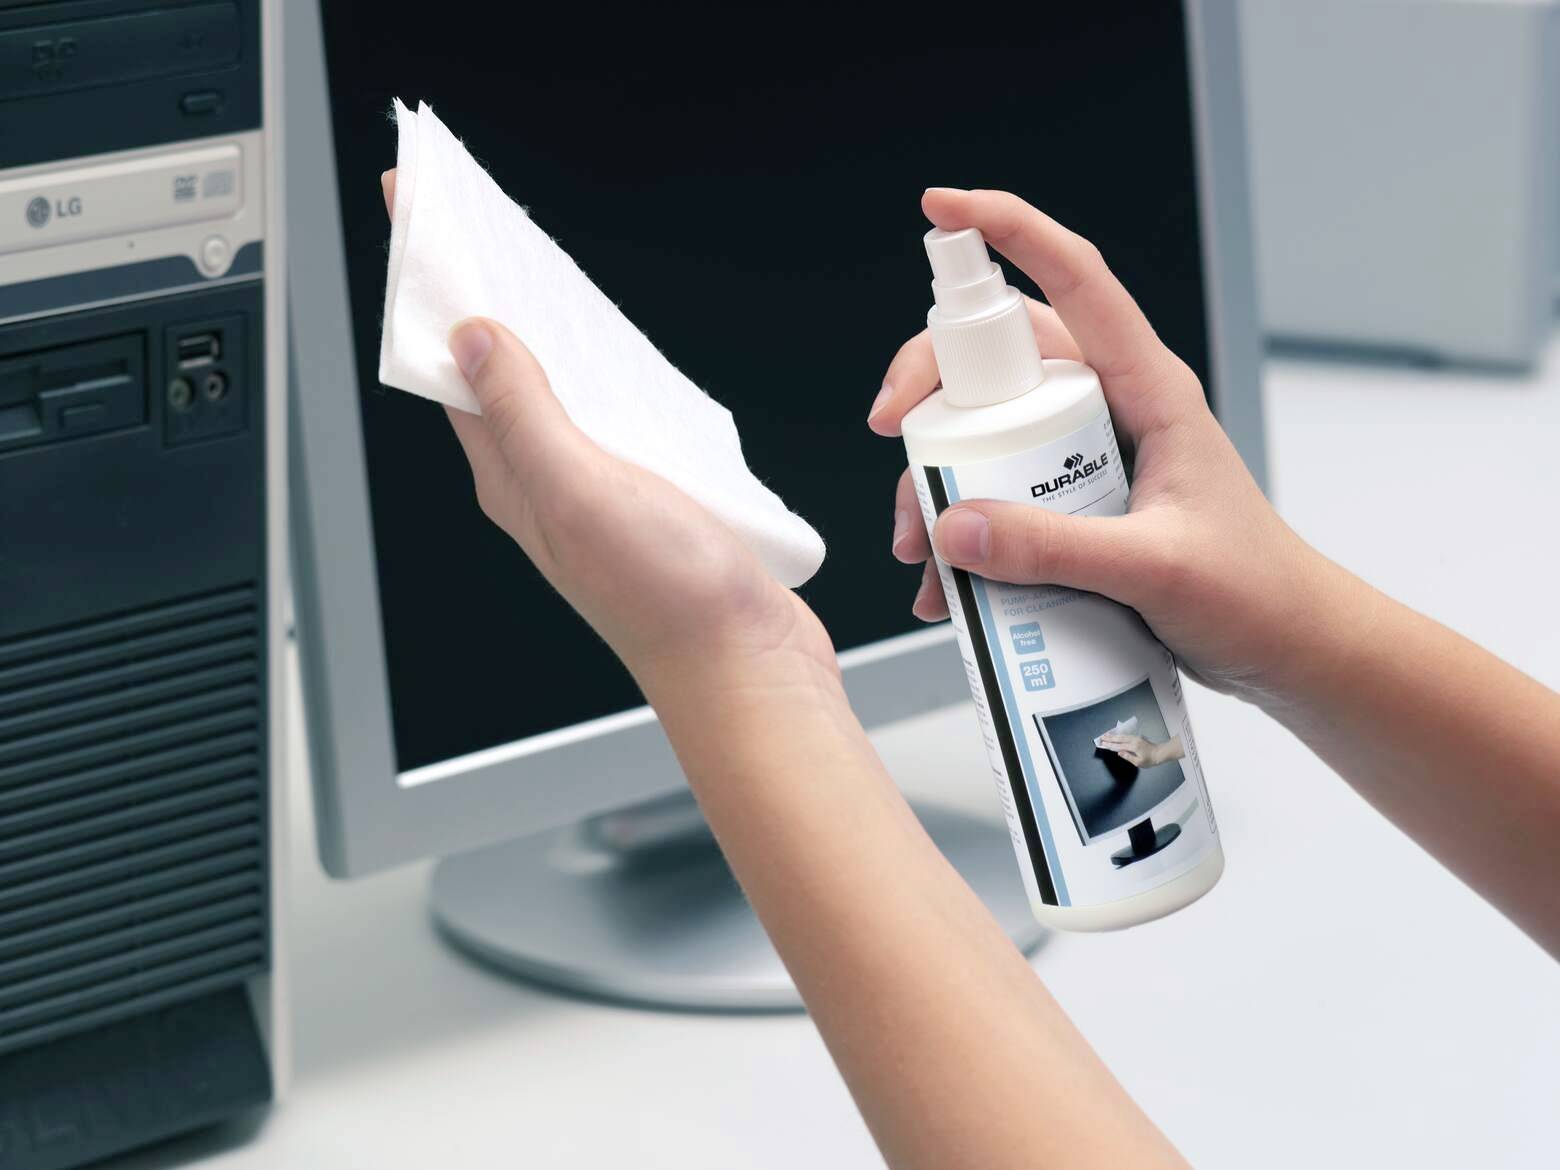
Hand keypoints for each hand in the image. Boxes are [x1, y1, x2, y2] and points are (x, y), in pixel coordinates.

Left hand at [380, 171, 835, 696]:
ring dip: (537, 336)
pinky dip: (601, 377)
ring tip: (527, 277)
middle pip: (493, 376)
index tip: (414, 216)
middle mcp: (543, 486)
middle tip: (463, 227)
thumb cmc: (665, 597)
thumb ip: (523, 412)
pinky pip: (608, 422)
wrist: (744, 665)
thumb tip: (472, 337)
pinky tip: (621, 361)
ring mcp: (594, 494)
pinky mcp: (646, 500)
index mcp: (511, 480)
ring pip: (552, 397)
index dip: (428, 289)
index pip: (450, 368)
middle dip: (474, 300)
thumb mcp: (579, 489)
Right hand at [872, 188, 1357, 708]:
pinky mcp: (1075, 508)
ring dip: (938, 479)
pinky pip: (999, 496)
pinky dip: (964, 533)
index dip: (1010, 230)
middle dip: (933, 391)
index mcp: (1148, 389)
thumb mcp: (1155, 568)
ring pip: (988, 433)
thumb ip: (1054, 549)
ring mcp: (1089, 458)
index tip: (943, 208)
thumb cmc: (1256, 592)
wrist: (1288, 649)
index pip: (1075, 280)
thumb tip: (955, 525)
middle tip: (892, 436)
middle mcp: (1111, 410)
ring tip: (922, 550)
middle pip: (1002, 359)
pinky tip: (949, 585)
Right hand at [1097, 734, 1182, 768]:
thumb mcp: (1139, 762)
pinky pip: (1126, 735)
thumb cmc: (1150, 760)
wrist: (1160, 753)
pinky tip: (1116, 735)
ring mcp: (1135, 738)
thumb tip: (1119, 752)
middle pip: (1119, 738)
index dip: (1110, 745)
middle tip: (1101, 737)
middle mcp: (1133, 740)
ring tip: (1106, 735)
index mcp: (1133, 747)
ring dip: (1113, 735)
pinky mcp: (1137, 737)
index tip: (1102, 744)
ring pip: (1122, 735)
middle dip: (1109, 738)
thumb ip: (1128, 757)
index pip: (1119, 745)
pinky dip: (1119, 735)